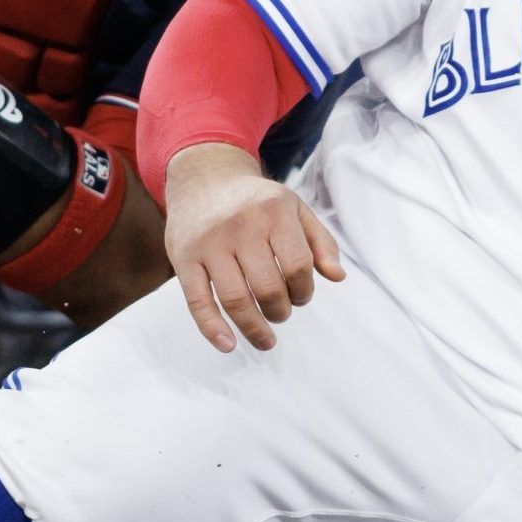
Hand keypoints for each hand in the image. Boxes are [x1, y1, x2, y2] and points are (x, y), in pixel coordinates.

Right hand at [163, 143, 344, 351]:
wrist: (204, 177)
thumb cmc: (255, 200)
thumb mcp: (294, 208)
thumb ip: (320, 242)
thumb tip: (337, 277)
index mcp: (274, 212)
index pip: (298, 266)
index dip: (304, 291)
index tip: (301, 297)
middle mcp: (241, 226)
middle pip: (268, 287)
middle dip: (280, 311)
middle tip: (281, 313)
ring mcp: (210, 243)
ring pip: (235, 299)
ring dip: (254, 327)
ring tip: (264, 336)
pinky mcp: (184, 258)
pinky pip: (198, 301)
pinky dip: (213, 329)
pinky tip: (228, 345)